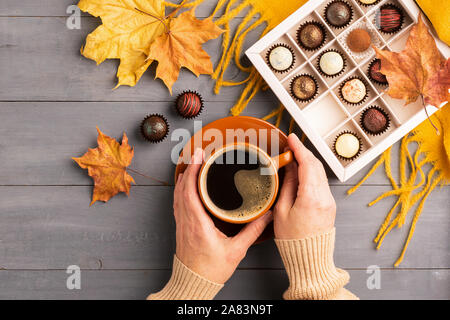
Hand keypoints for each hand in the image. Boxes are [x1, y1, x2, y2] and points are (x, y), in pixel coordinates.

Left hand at [174, 148, 272, 283]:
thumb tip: (266, 217)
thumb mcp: (236, 251)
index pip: (190, 191)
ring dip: (184, 177)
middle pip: (182, 188)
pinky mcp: (181, 227)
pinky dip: (180, 190)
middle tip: (197, 154)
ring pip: (177, 195)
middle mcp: (186, 221)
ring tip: (191, 164)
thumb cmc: (211, 270)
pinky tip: (184, 186)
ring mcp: (181, 224)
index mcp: (198, 223)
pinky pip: (177, 203)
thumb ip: (252, 232)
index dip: (193, 171)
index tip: (198, 157)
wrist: (193, 284)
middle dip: (189, 167)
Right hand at [274, 134, 335, 239]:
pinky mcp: (330, 205)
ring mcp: (330, 201)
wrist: (310, 260)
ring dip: (308, 162)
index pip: (307, 164)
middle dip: (304, 152)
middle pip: (316, 166)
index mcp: (311, 198)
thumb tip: (289, 167)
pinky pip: (321, 182)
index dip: (299, 148)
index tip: (291, 138)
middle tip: (291, 145)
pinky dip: (311, 173)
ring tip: (294, 156)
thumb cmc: (293, 240)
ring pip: (320, 173)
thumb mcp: (282, 211)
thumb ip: (287, 185)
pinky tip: (301, 172)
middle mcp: (325, 197)